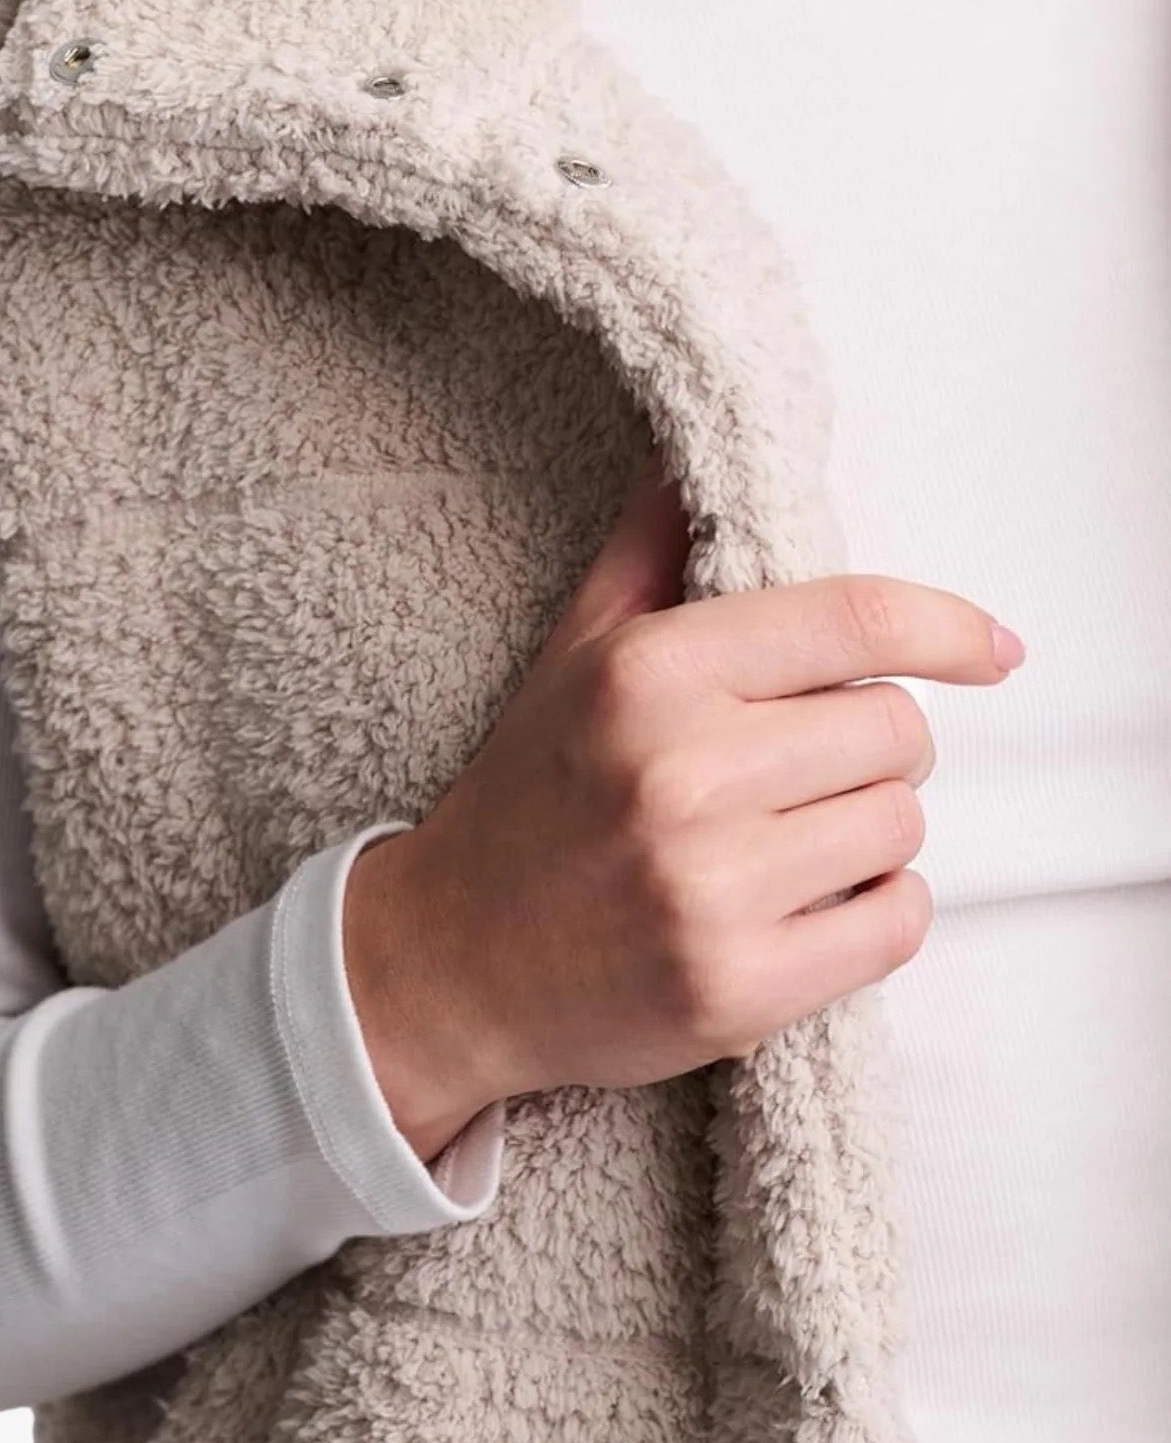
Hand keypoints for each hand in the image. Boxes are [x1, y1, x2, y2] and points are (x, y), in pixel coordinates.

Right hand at [343, 446, 1025, 1162]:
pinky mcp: (740, 989)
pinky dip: (875, 911)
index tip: (990, 648)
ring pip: (903, 827)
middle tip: (798, 768)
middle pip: (897, 731)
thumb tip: (693, 454)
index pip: (851, 621)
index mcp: (646, 675)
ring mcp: (711, 888)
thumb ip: (648, 553)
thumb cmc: (526, 799)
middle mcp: (680, 773)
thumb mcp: (571, 658)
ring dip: (867, 831)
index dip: (944, 625)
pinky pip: (898, 923)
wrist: (450, 960)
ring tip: (786, 839)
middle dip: (869, 745)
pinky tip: (803, 902)